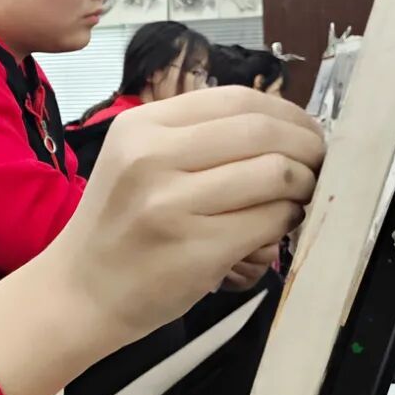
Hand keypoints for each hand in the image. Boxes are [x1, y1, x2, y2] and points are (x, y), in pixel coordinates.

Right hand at [74, 88, 321, 349]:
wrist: (77, 294)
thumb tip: (279, 130)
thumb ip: (194, 138)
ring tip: (301, 196)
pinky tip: (282, 224)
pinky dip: (286, 220)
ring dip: (302, 184)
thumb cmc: (116, 232)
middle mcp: (153, 158)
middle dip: (305, 145)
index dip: (285, 113)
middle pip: (261, 131)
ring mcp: (172, 206)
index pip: (236, 100)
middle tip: (317, 163)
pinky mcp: (194, 251)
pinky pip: (266, 221)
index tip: (303, 132)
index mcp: (142, 127)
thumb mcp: (137, 163)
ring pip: (272, 174)